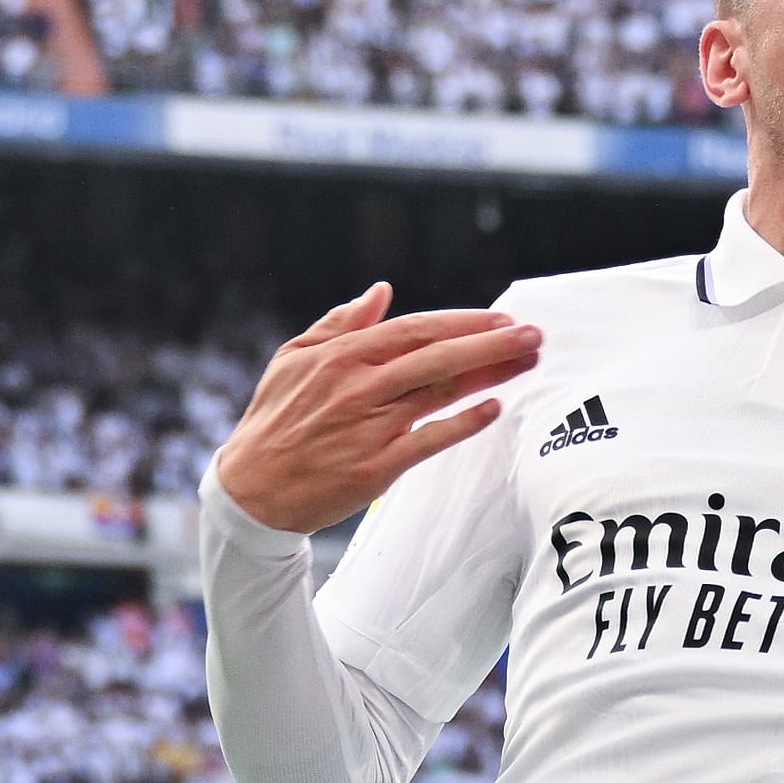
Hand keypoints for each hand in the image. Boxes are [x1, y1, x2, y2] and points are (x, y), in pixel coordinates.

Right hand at [207, 284, 546, 535]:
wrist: (250, 491)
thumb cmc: (273, 422)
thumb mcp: (293, 359)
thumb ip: (339, 323)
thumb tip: (380, 292)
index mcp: (342, 357)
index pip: (415, 330)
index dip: (462, 322)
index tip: (500, 318)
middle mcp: (360, 388)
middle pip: (438, 356)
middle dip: (491, 343)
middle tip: (534, 334)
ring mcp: (368, 428)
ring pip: (439, 393)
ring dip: (488, 375)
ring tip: (527, 363)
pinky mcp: (374, 469)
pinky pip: (428, 441)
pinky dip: (462, 424)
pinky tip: (493, 409)